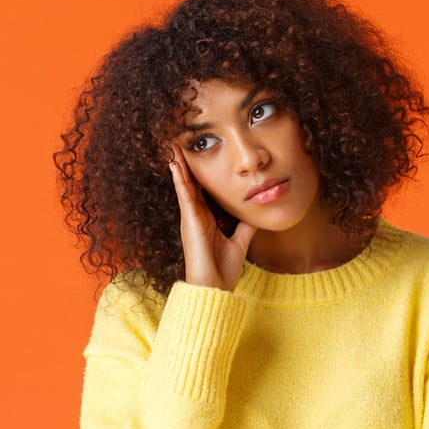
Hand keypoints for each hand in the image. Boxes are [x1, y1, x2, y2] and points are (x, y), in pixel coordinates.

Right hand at [167, 143, 255, 289]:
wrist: (215, 288)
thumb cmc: (223, 270)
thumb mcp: (240, 241)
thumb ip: (245, 226)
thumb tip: (255, 211)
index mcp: (206, 219)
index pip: (202, 190)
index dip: (199, 172)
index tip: (197, 154)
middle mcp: (196, 216)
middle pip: (189, 182)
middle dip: (185, 162)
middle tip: (179, 140)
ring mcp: (190, 217)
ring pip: (183, 184)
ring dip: (178, 164)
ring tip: (172, 144)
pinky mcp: (189, 221)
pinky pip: (184, 194)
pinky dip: (179, 178)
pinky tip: (174, 162)